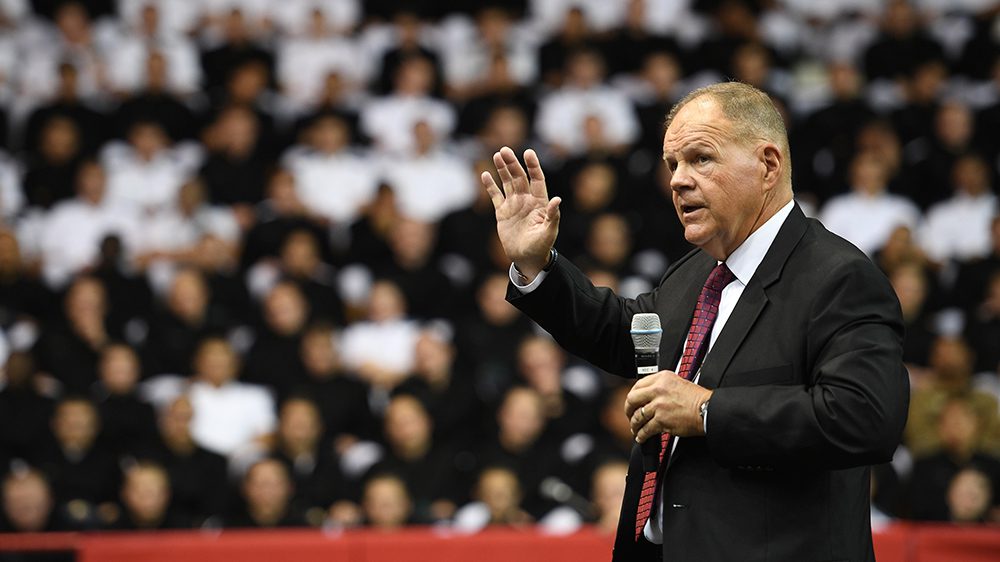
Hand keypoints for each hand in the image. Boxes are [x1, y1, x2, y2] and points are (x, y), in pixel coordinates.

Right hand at [482, 146, 561, 281]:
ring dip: (502, 169)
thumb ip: (552, 216)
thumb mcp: (549, 232)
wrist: (527, 259)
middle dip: (512, 164)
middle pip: (519, 177)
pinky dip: (490, 186)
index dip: (533, 166)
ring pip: (507, 183)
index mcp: (539, 202)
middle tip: (504, 150)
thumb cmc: (541, 246)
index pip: (537, 179)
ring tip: (497, 156)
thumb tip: (557, 200)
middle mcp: (526, 200)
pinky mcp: (502, 212)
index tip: (528, 153)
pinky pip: (495, 196)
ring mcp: (514, 205)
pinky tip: (485, 174)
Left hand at [625, 370, 712, 441]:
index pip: (638, 385)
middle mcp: (658, 390)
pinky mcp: (661, 420)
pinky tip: (642, 437)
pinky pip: (645, 429)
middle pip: (632, 399)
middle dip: (628, 410)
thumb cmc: (696, 399)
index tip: (632, 402)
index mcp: (661, 378)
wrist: (707, 410)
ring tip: (636, 429)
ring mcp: (659, 405)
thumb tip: (648, 395)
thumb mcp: (677, 383)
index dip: (632, 396)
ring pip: (637, 416)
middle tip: (630, 416)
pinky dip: (641, 435)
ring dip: (634, 425)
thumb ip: (661, 386)